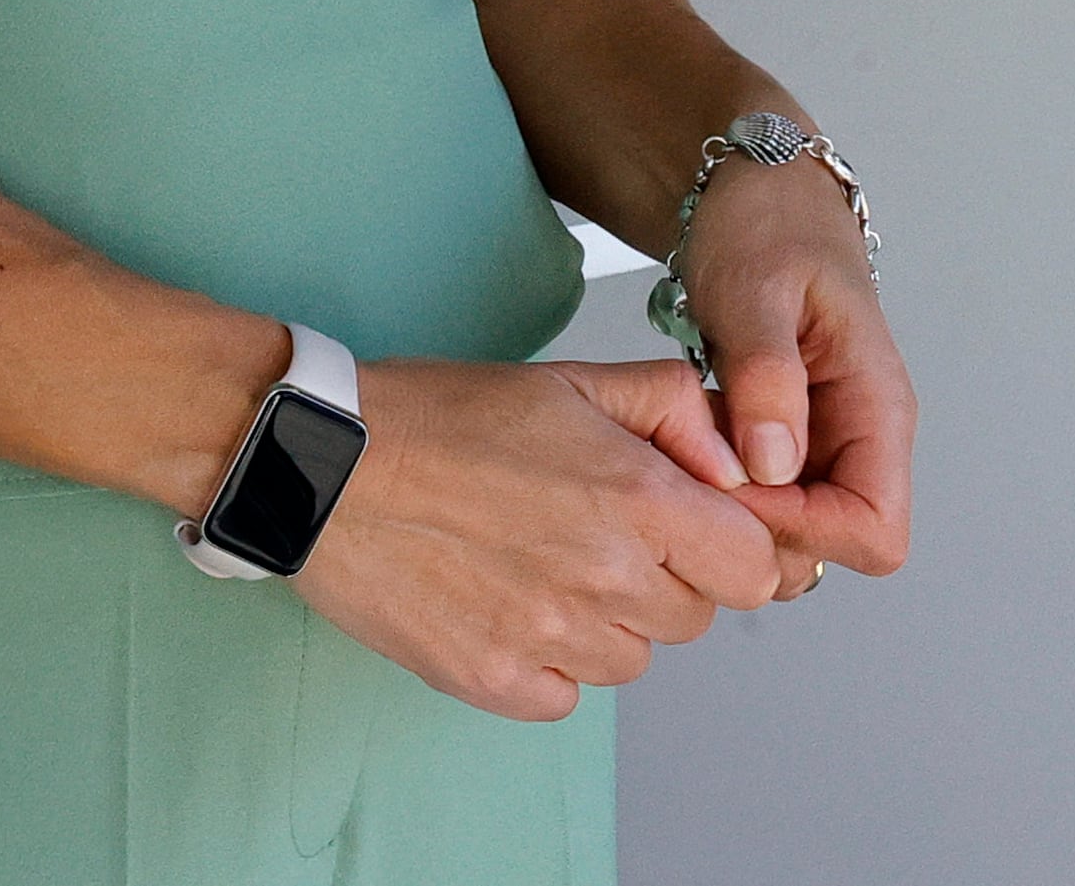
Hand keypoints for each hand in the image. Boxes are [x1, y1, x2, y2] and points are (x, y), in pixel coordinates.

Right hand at [289, 357, 785, 720]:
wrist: (319, 463)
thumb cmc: (434, 417)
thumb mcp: (565, 381)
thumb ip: (671, 406)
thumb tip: (733, 464)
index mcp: (635, 499)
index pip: (754, 568)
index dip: (726, 546)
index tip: (685, 531)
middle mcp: (606, 577)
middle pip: (693, 617)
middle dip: (657, 579)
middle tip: (582, 531)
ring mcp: (551, 638)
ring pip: (629, 659)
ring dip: (599, 622)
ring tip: (529, 562)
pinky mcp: (497, 682)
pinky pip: (564, 693)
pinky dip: (544, 661)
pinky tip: (498, 603)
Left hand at [675, 157, 916, 590]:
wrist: (756, 188)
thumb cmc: (765, 223)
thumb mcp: (752, 288)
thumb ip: (766, 375)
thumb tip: (774, 467)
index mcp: (877, 407)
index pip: (875, 531)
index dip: (803, 530)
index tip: (732, 491)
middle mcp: (863, 436)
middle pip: (835, 544)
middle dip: (761, 529)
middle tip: (692, 473)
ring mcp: (827, 439)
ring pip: (797, 527)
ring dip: (737, 509)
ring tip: (685, 451)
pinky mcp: (790, 435)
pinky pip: (768, 492)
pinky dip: (725, 485)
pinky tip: (687, 444)